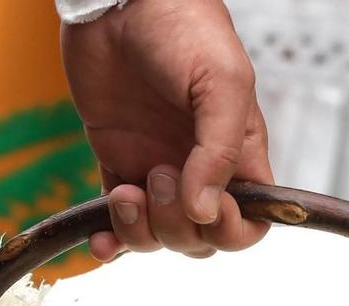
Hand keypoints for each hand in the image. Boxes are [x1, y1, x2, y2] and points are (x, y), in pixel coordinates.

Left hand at [61, 0, 271, 260]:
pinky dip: (109, 239)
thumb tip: (206, 211)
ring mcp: (158, 168)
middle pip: (201, 238)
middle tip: (158, 174)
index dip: (231, 231)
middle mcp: (199, 168)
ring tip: (125, 191)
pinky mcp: (118, 162)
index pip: (249, 222)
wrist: (117, 2)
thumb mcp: (221, 82)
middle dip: (177, 227)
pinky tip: (99, 239)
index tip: (207, 207)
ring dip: (140, 231)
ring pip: (159, 236)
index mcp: (237, 152)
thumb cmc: (181, 26)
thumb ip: (220, 151)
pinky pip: (117, 221)